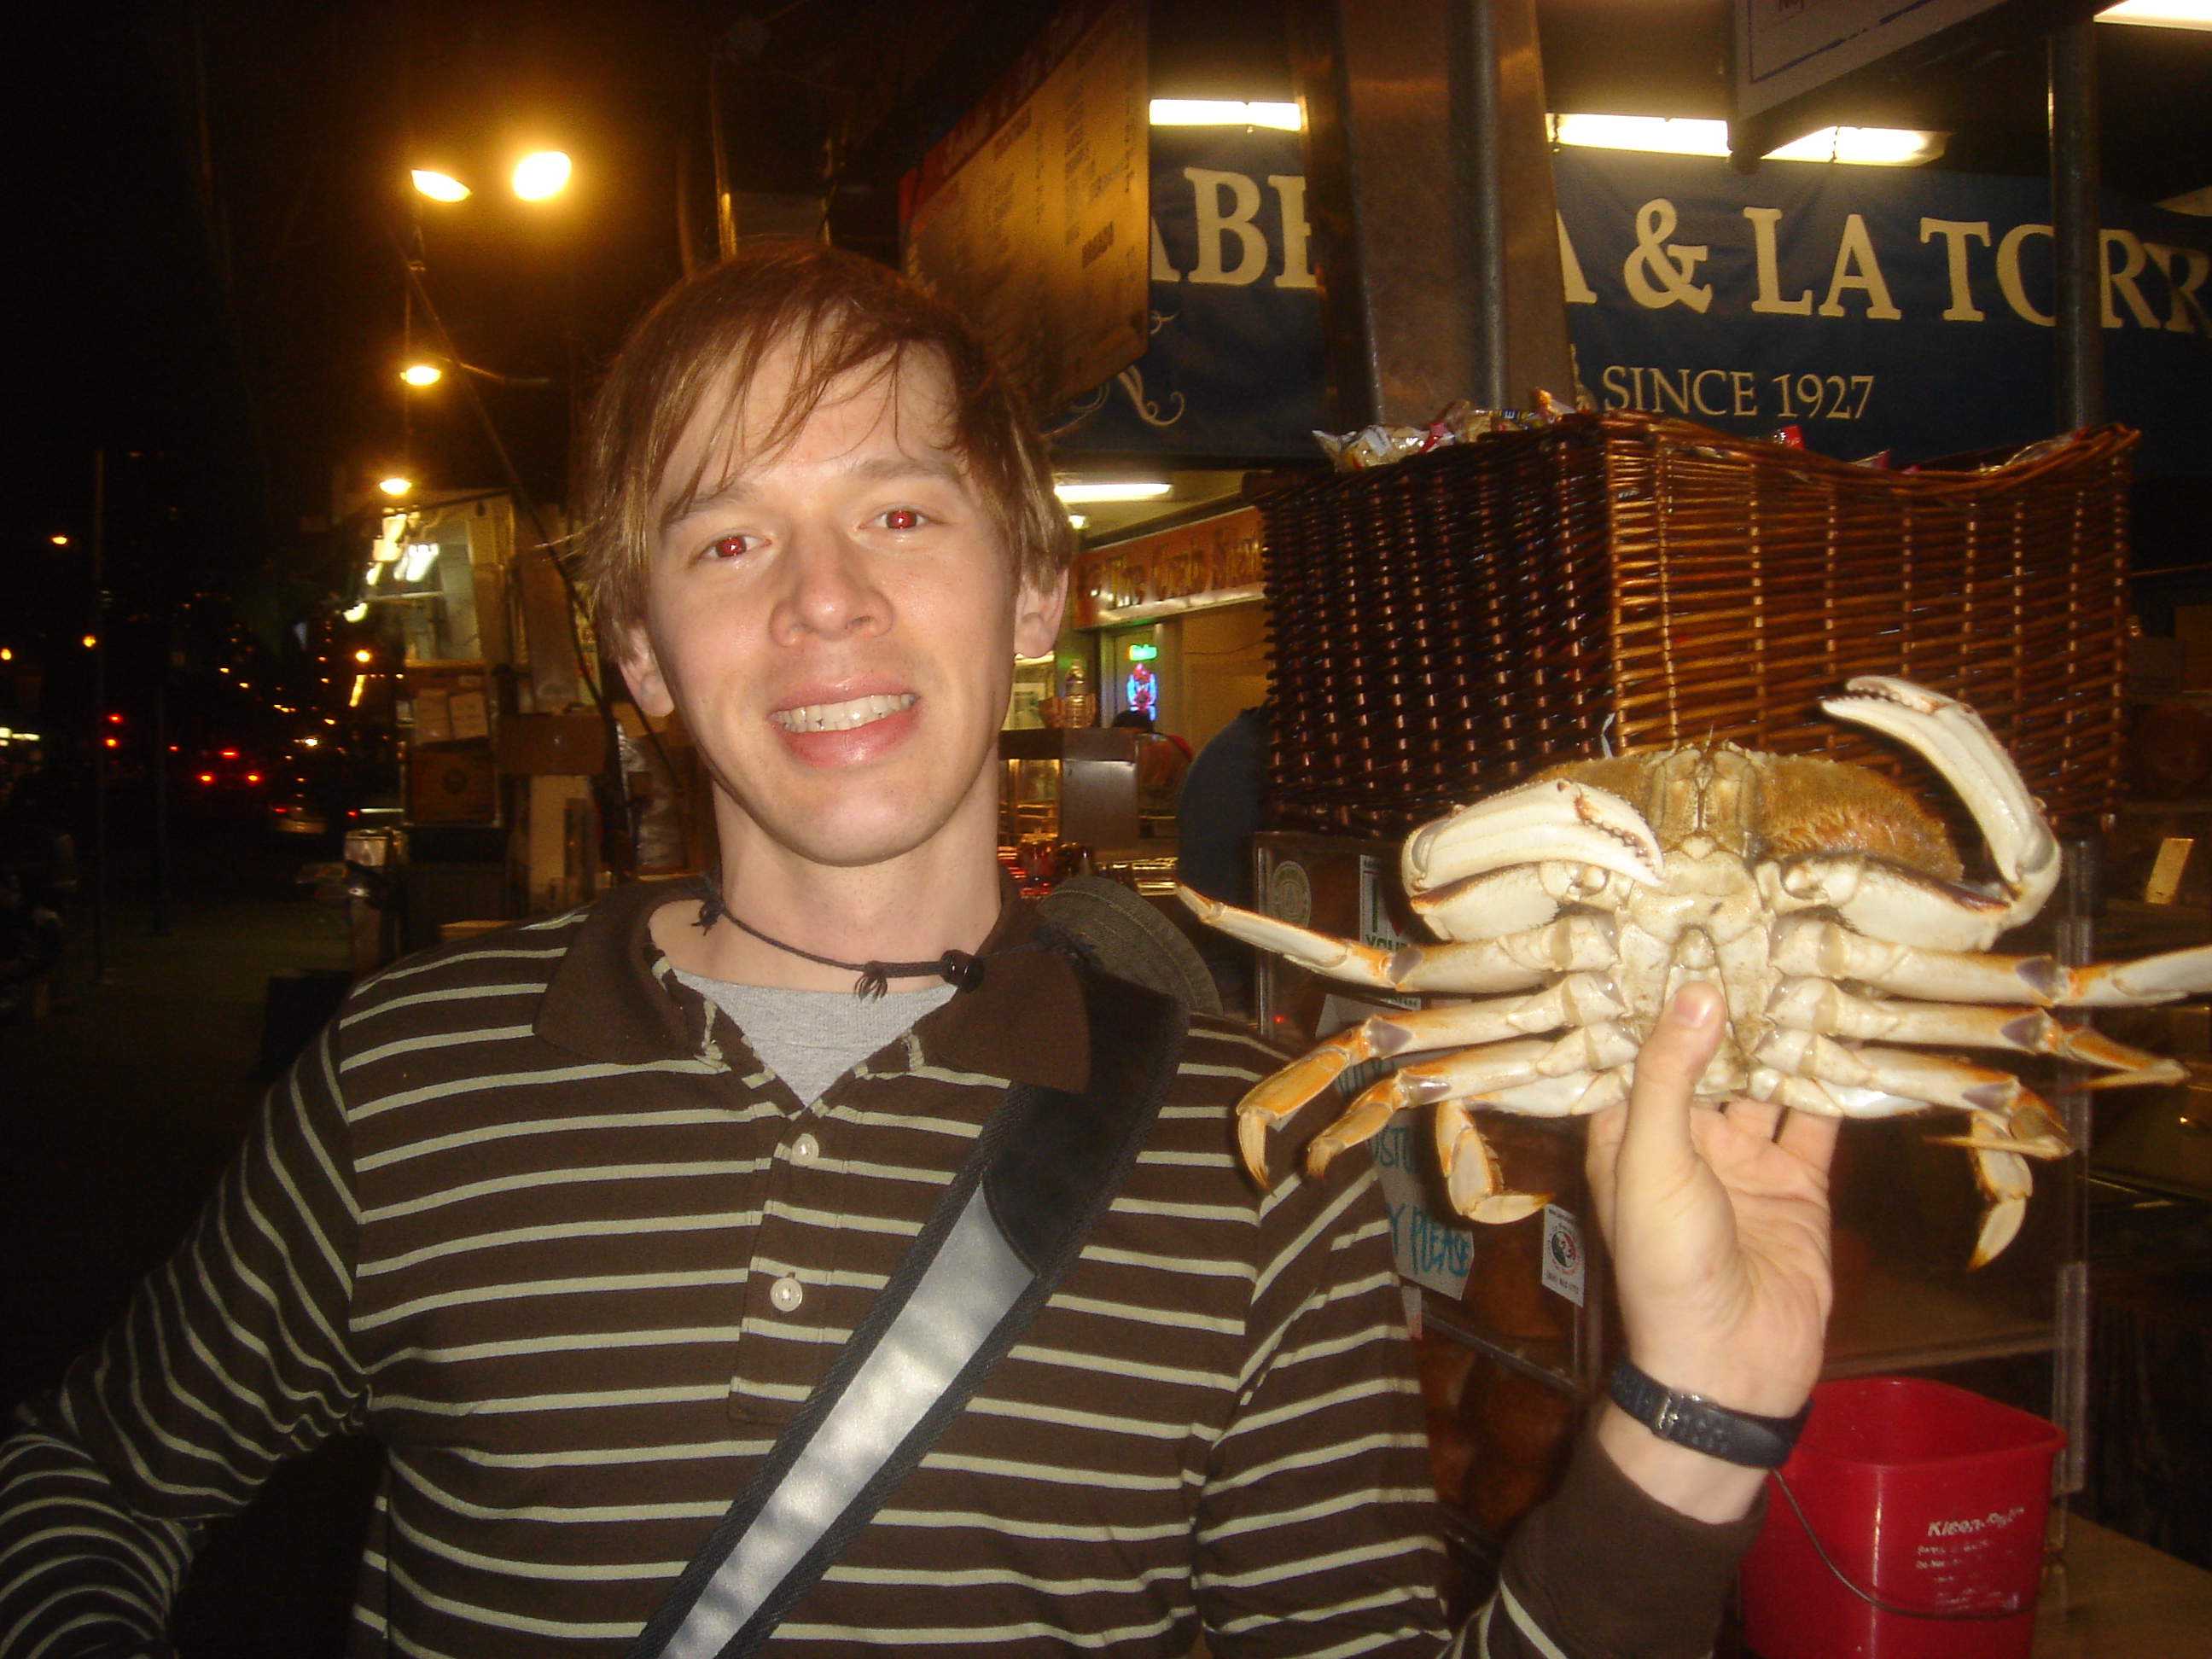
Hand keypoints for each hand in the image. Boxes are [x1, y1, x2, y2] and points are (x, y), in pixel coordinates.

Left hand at [1584, 982, 1837, 1520]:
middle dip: (1729, 1007)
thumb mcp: (1652, 1161)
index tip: (1675, 931)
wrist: (1731, 1365)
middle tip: (1758, 930)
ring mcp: (1744, 1161)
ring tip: (1808, 963)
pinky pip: (1818, 1123)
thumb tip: (1698, 993)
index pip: (1638, 1050)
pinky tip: (1853, 1033)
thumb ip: (1673, 1077)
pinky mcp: (1799, 1185)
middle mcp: (1685, 1139)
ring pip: (1767, 1082)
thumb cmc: (1667, 1266)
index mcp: (1629, 1133)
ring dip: (1784, 1037)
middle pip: (1708, 1058)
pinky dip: (1835, 1084)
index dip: (1654, 999)